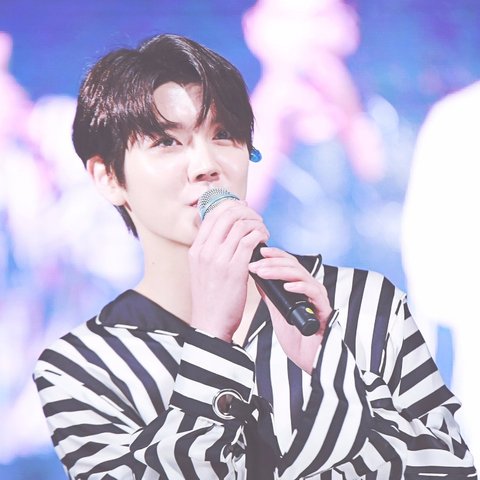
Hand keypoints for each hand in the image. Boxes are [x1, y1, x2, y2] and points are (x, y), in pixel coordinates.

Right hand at [189, 200, 268, 341]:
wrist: (210, 323)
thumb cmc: (210, 298)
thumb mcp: (202, 269)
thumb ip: (211, 250)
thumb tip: (229, 233)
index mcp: (196, 249)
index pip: (212, 215)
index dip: (231, 206)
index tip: (244, 208)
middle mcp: (205, 251)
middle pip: (227, 214)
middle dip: (247, 212)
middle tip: (256, 219)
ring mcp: (219, 259)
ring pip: (241, 225)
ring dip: (257, 224)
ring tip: (263, 231)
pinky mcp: (235, 269)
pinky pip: (250, 241)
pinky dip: (260, 236)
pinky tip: (264, 241)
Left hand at [248, 247, 331, 372]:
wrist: (309, 361)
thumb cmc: (297, 338)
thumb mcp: (277, 311)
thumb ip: (270, 294)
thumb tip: (257, 276)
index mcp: (301, 287)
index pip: (289, 263)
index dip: (275, 255)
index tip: (259, 251)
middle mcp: (311, 289)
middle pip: (293, 266)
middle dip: (272, 262)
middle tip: (255, 264)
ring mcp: (318, 299)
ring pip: (302, 275)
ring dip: (280, 271)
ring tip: (263, 272)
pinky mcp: (324, 310)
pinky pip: (314, 293)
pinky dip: (300, 287)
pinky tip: (287, 286)